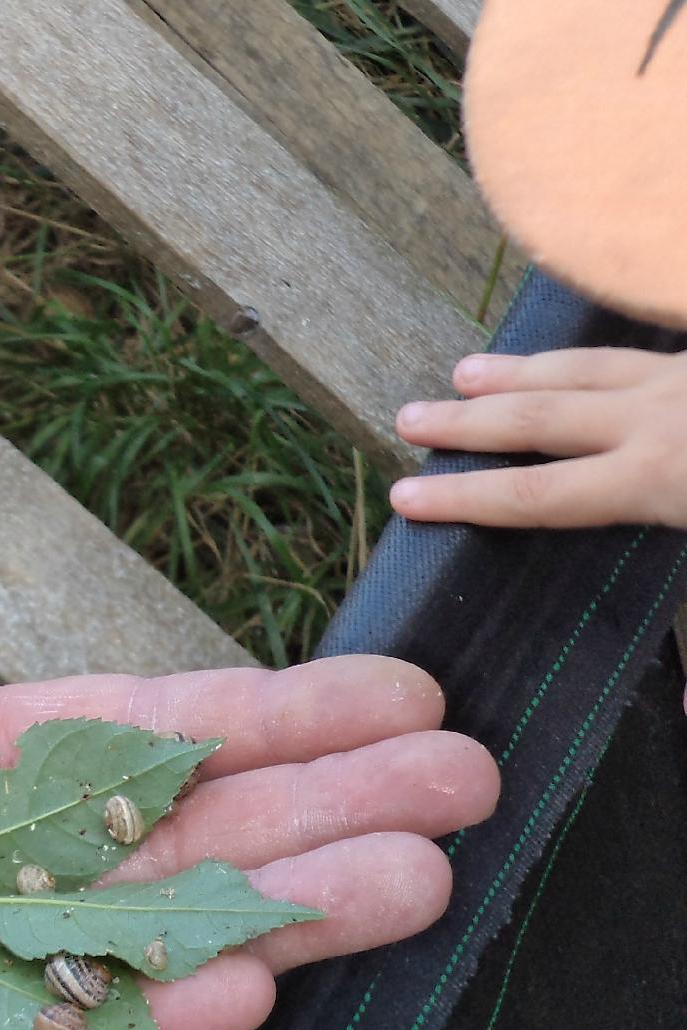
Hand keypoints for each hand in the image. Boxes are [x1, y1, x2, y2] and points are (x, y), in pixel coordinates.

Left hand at [0, 342, 499, 1029]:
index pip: (111, 743)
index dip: (248, 719)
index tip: (381, 694)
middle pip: (143, 851)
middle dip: (300, 822)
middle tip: (458, 797)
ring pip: (100, 958)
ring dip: (255, 923)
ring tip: (403, 887)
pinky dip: (106, 1025)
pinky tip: (228, 982)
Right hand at [392, 349, 686, 526]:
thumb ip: (664, 533)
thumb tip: (650, 645)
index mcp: (657, 478)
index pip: (536, 494)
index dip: (463, 498)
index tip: (405, 496)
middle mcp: (655, 418)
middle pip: (538, 417)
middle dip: (464, 421)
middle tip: (409, 419)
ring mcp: (683, 375)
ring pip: (584, 367)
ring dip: (516, 371)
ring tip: (465, 372)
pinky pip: (636, 348)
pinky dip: (591, 355)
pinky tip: (579, 358)